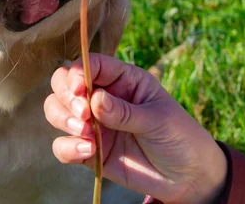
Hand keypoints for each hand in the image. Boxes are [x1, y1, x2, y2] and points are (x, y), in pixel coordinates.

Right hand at [44, 54, 226, 203]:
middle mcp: (102, 97)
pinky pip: (62, 145)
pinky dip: (67, 147)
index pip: (91, 64)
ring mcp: (93, 124)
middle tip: (83, 116)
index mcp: (123, 79)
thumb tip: (94, 100)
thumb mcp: (158, 120)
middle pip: (63, 83)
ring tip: (87, 137)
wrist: (189, 179)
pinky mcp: (89, 150)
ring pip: (56, 110)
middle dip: (66, 96)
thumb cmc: (180, 138)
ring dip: (63, 120)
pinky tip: (88, 152)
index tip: (79, 90)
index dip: (78, 72)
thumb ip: (125, 111)